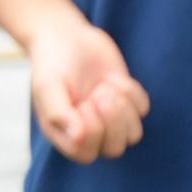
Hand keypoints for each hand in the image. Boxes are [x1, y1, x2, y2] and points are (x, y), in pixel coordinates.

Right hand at [27, 14, 149, 164]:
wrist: (66, 37)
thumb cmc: (52, 64)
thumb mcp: (48, 88)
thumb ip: (59, 114)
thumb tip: (78, 138)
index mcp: (65, 135)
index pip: (86, 154)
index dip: (92, 132)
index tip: (83, 103)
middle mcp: (88, 132)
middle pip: (113, 148)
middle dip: (112, 120)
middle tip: (98, 92)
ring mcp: (109, 119)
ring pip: (132, 135)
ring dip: (124, 109)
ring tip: (105, 86)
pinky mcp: (127, 101)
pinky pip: (142, 110)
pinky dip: (132, 92)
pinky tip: (113, 78)